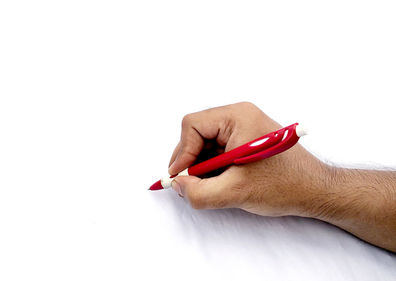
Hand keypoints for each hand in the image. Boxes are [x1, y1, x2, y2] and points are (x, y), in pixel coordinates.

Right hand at [168, 102, 326, 216]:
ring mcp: (243, 126)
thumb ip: (199, 192)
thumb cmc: (284, 186)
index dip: (182, 152)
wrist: (316, 191)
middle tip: (189, 184)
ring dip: (201, 166)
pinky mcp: (245, 139)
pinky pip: (217, 149)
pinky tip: (221, 182)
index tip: (181, 177)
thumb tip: (178, 185)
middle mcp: (239, 116)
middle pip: (196, 133)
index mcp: (238, 117)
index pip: (192, 125)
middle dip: (191, 160)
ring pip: (205, 143)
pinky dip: (212, 167)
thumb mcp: (236, 192)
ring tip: (210, 186)